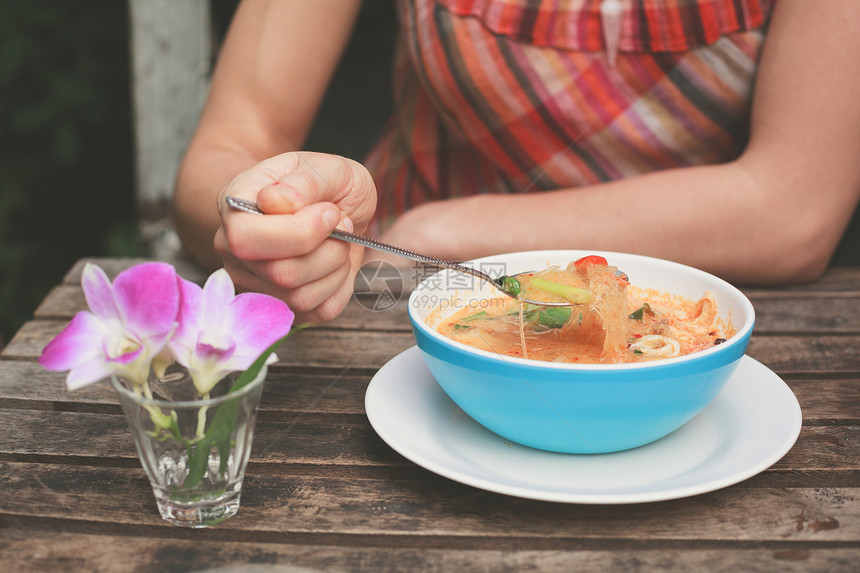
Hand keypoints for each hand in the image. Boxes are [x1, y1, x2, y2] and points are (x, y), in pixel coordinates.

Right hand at [214, 151, 376, 322]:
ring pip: (301, 297)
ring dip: (337, 267)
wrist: (332, 205)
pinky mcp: (283, 307)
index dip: (300, 231)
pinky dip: (341, 287)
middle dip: (328, 250)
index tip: (329, 211)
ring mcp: (254, 283)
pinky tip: (337, 262)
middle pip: (280, 274)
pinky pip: (319, 311)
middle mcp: (234, 251)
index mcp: (234, 207)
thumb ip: (303, 182)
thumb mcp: (325, 167)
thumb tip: (274, 202)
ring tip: (339, 240)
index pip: (246, 238)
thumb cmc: (323, 184)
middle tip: (341, 224)